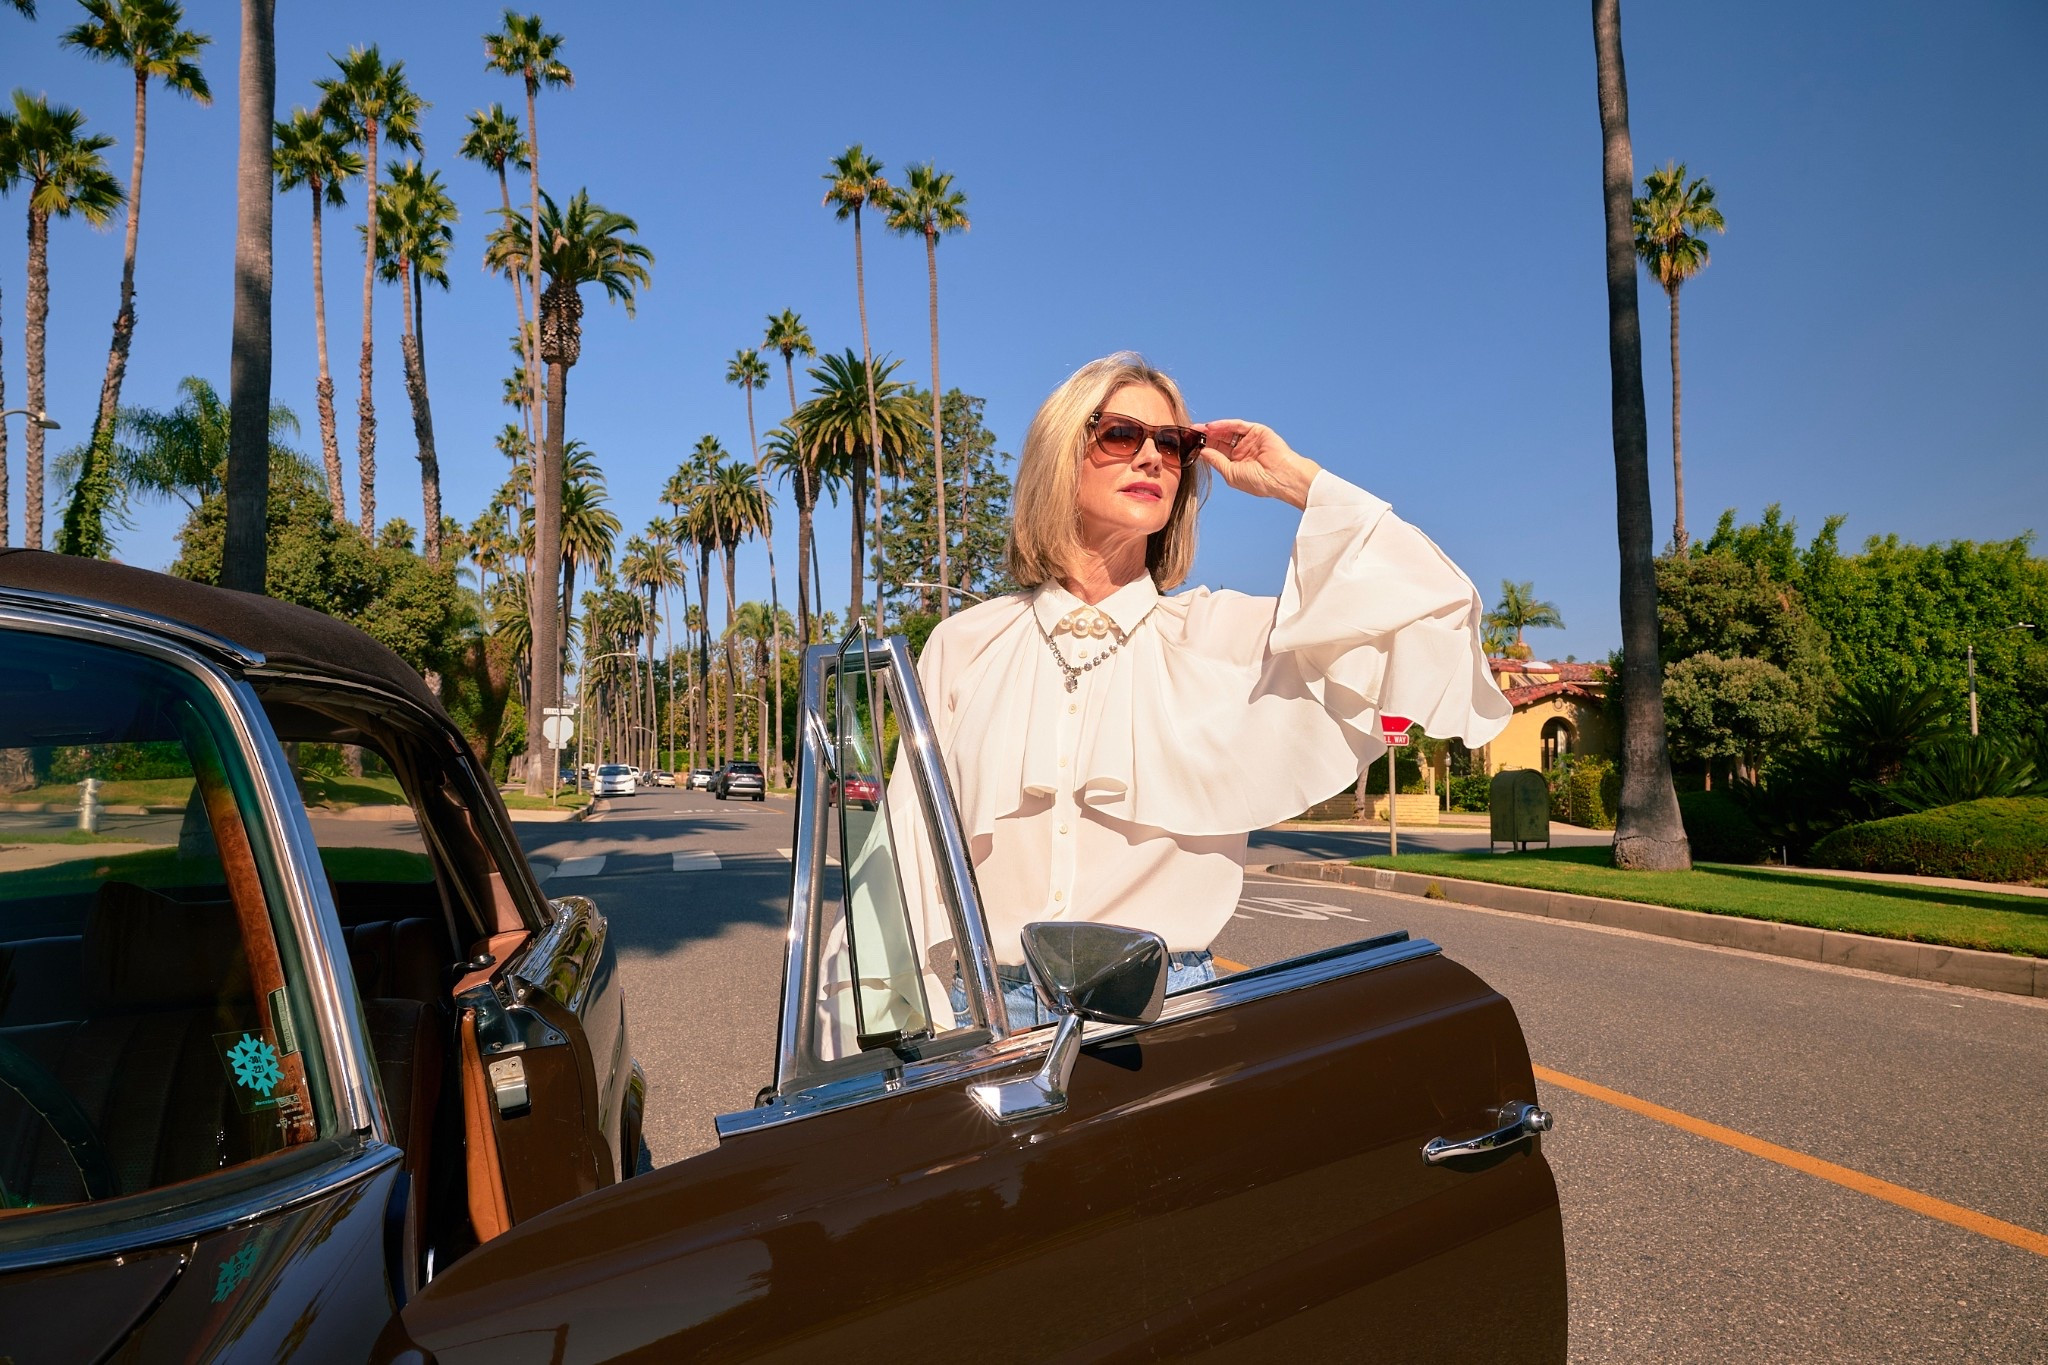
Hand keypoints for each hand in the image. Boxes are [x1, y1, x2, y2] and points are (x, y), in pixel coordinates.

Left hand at [1194, 420, 1321, 509]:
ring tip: (1199, 429)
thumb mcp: (1231, 474)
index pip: (1217, 451)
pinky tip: (1212, 427)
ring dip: (1213, 429)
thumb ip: (1216, 461)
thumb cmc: (1259, 482)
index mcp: (1236, 462)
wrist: (1280, 477)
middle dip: (1205, 436)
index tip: (1190, 444)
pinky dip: (1224, 425)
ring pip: (1227, 431)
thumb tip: (1202, 452)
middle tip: (1191, 433)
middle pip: (1220, 439)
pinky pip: (1237, 425)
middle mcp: (1242, 450)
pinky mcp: (1256, 431)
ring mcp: (1249, 439)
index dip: (1204, 447)